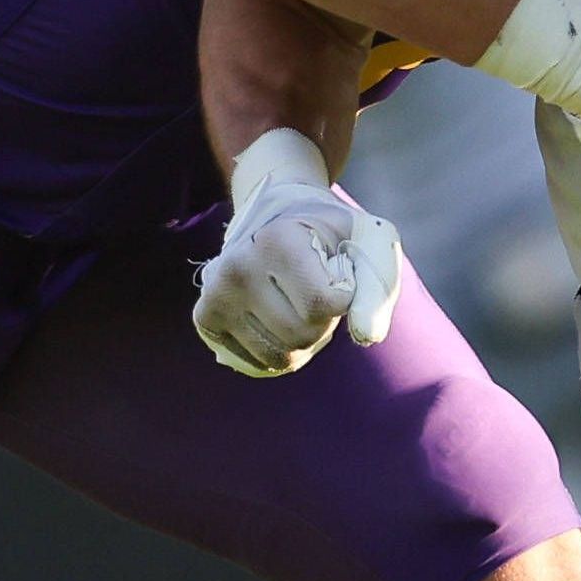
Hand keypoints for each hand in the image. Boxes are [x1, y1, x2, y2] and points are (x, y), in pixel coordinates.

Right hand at [194, 129, 403, 376]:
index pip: (324, 305)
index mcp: (277, 240)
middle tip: (315, 289)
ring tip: (294, 303)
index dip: (344, 298)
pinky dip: (277, 351)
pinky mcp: (205, 317)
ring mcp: (216, 294)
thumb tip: (367, 336)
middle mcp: (238, 267)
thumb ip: (375, 289)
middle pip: (303, 335)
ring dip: (302, 341)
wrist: (277, 215)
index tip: (336, 272)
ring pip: (280, 358)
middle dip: (322, 322)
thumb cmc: (330, 235)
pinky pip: (257, 364)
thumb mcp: (366, 243)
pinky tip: (274, 319)